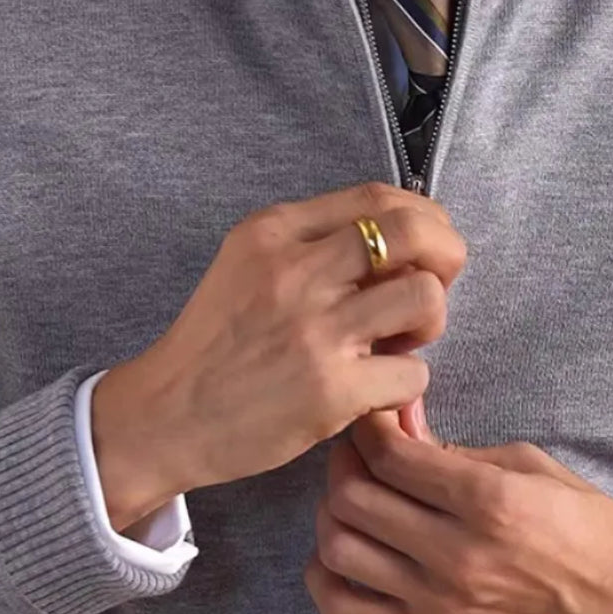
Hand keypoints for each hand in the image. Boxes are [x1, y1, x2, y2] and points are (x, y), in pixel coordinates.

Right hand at [90, 181, 466, 529]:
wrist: (165, 416)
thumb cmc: (214, 347)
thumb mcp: (245, 267)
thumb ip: (310, 247)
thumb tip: (398, 246)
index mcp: (274, 233)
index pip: (376, 196)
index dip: (422, 217)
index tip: (425, 246)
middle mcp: (296, 272)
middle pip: (413, 232)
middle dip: (447, 255)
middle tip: (435, 287)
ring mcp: (315, 331)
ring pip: (424, 297)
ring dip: (428, 322)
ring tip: (397, 344)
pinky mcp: (330, 389)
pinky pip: (413, 373)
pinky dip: (406, 384)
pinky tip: (376, 391)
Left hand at [304, 400, 612, 613]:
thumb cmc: (581, 525)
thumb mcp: (530, 465)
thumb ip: (457, 448)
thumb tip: (398, 424)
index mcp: (490, 501)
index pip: (391, 455)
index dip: (368, 426)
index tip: (372, 417)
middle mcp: (458, 553)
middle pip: (353, 497)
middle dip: (345, 461)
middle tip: (359, 453)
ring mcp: (438, 600)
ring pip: (338, 548)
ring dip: (332, 513)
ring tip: (353, 499)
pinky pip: (343, 608)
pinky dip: (324, 575)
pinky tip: (344, 551)